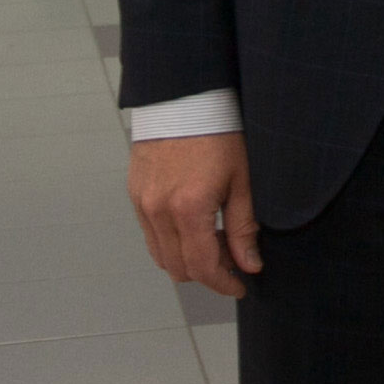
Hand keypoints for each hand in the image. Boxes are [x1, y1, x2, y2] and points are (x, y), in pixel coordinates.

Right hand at [129, 133, 262, 296]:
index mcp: (188, 208)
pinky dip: (170, 240)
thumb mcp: (242, 180)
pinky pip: (150, 233)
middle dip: (207, 272)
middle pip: (178, 268)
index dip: (222, 284)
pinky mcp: (135, 193)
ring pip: (160, 255)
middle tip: (232, 258)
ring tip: (214, 239)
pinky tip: (192, 224)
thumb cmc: (218, 131)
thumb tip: (249, 264)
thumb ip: (243, 227)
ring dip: (186, 258)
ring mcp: (142, 202)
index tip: (238, 285)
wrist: (185, 98)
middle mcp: (158, 210)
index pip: (202, 268)